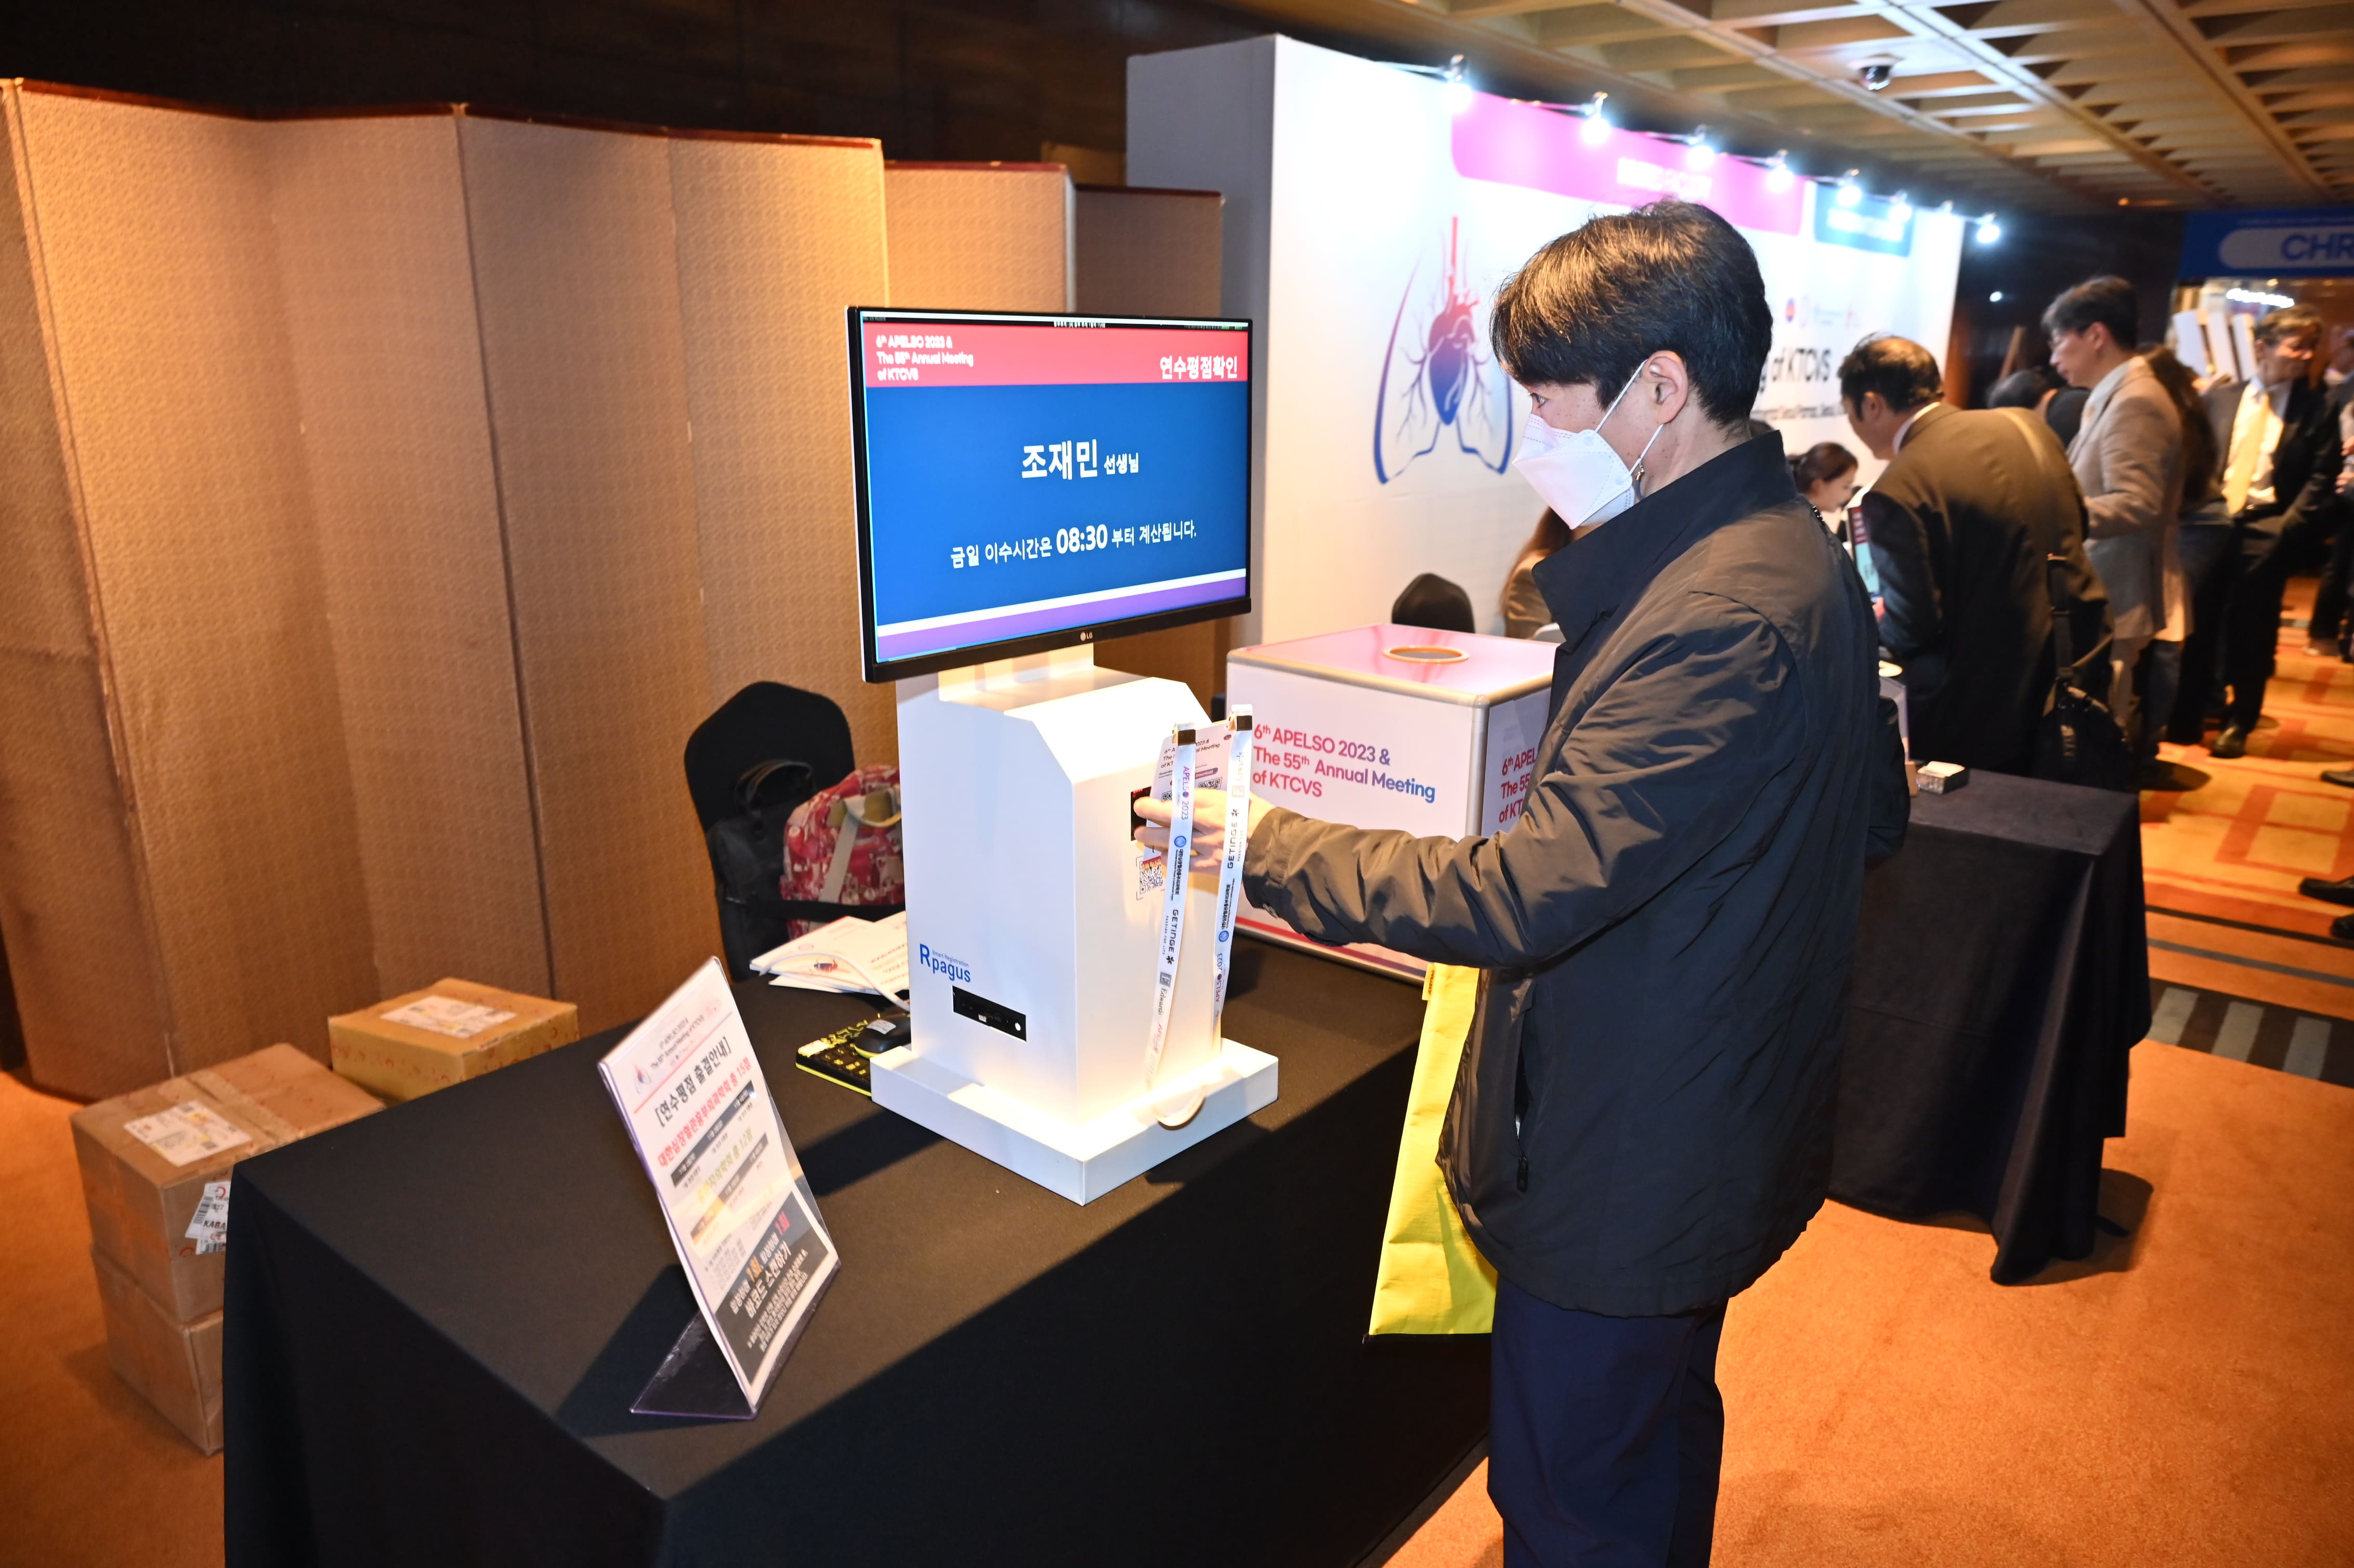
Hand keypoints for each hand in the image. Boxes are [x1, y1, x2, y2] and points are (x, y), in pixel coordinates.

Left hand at [1134, 788, 1273, 884]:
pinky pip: (1184, 864)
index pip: (1178, 801)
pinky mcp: (1211, 864)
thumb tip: (1196, 802)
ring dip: (1154, 840)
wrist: (1275, 845)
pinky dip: (1172, 860)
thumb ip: (1214, 801)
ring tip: (1142, 837)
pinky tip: (1164, 858)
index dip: (1156, 803)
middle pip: (1169, 820)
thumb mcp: (1237, 798)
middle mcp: (1205, 822)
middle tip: (1138, 819)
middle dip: (1149, 819)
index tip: (1145, 803)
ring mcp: (1206, 845)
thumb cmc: (1260, 818)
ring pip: (1172, 842)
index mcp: (1212, 803)